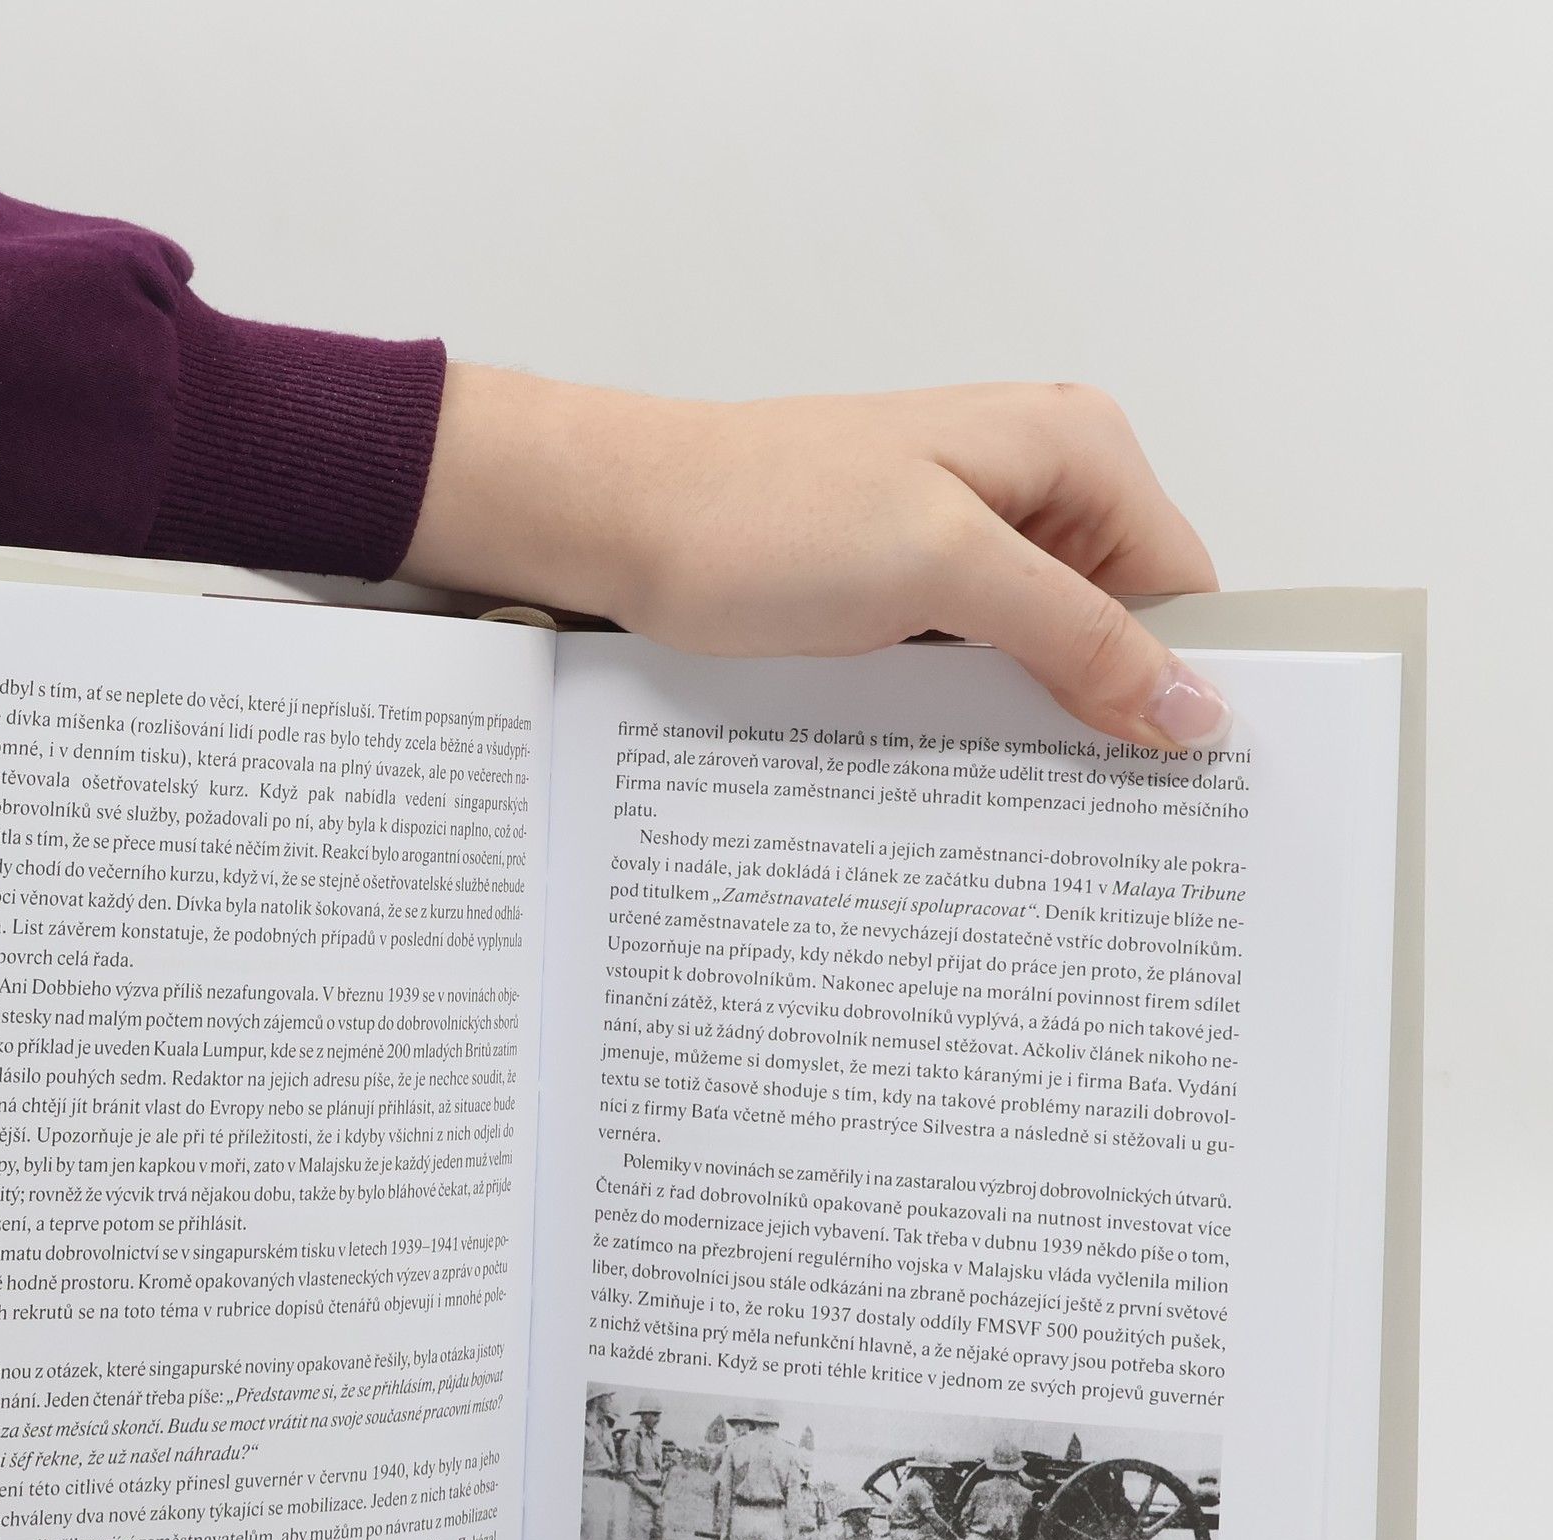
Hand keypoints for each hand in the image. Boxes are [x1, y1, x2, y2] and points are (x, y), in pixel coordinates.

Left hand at [403, 369, 1224, 750]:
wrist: (623, 520)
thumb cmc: (760, 514)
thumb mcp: (941, 569)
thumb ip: (1076, 633)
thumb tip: (1191, 704)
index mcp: (1075, 450)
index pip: (1183, 589)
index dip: (1180, 684)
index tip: (1172, 785)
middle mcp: (1038, 487)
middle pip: (1121, 626)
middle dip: (1107, 712)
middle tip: (1093, 815)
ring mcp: (972, 539)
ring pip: (1048, 654)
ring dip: (1035, 721)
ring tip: (1020, 800)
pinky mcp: (916, 589)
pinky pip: (982, 661)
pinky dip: (977, 712)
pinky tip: (961, 767)